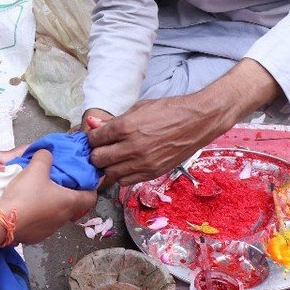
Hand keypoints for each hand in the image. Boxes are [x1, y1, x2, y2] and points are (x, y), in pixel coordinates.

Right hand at [0, 150, 96, 243]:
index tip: (85, 180)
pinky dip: (40, 214)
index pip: (91, 197)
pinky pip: (43, 223)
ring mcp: (50, 230)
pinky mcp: (36, 237)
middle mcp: (63, 218)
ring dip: (53, 204)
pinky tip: (28, 207)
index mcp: (69, 202)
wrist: (3, 222)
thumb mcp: (35, 168)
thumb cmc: (25, 195)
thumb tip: (47, 153)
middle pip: (73, 205)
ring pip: (57, 214)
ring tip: (40, 193)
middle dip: (68, 193)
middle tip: (58, 181)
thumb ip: (45, 156)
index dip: (91, 187)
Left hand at [86, 59, 279, 184]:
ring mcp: (143, 163)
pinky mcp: (153, 173)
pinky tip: (126, 165)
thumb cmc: (168, 110)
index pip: (95, 139)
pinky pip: (126, 181)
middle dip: (96, 153)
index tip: (96, 137)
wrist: (197, 121)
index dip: (92, 138)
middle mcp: (133, 147)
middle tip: (101, 148)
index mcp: (127, 127)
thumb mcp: (138, 108)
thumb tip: (91, 123)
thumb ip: (113, 120)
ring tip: (113, 158)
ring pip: (110, 174)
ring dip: (108, 166)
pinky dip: (122, 175)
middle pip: (98, 159)